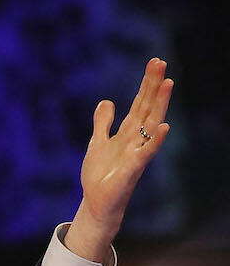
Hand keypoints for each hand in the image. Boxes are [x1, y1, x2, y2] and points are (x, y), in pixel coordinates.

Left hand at [66, 58, 172, 261]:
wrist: (97, 203)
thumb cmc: (100, 175)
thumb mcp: (97, 143)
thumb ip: (103, 123)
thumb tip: (107, 101)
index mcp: (127, 132)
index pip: (139, 103)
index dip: (146, 84)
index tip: (154, 62)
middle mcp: (136, 139)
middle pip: (147, 107)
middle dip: (153, 85)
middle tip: (161, 62)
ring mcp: (137, 152)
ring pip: (152, 124)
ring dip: (160, 104)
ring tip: (168, 83)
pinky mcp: (133, 168)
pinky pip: (147, 152)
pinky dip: (156, 140)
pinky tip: (165, 127)